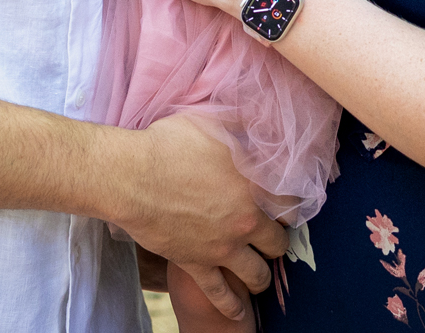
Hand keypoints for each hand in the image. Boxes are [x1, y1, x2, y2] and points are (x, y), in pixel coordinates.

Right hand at [111, 115, 284, 318]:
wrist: (131, 176)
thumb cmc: (169, 144)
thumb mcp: (212, 122)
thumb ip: (242, 121)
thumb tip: (261, 111)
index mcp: (254, 186)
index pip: (291, 203)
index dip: (293, 205)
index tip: (288, 205)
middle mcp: (244, 222)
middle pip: (278, 243)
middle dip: (279, 240)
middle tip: (273, 237)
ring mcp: (221, 248)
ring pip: (257, 274)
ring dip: (262, 274)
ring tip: (261, 272)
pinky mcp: (197, 265)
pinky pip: (220, 294)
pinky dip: (232, 307)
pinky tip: (240, 313)